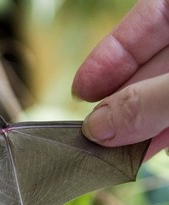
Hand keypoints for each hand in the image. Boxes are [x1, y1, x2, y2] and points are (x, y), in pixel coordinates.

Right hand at [72, 0, 168, 158]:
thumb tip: (98, 126)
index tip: (82, 88)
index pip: (152, 17)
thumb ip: (150, 100)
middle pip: (156, 62)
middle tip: (90, 128)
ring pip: (168, 93)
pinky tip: (140, 150)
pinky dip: (164, 133)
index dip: (113, 52)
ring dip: (139, 120)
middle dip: (121, 96)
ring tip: (107, 147)